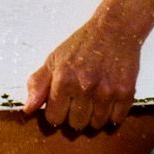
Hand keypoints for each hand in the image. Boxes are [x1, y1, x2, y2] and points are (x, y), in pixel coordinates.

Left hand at [23, 17, 141, 131]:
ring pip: (96, 125)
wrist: (115, 28)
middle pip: (75, 125)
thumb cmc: (82, 43)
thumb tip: (28, 109)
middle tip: (80, 98)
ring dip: (94, 116)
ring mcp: (106, 92)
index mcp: (64, 79)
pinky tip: (109, 99)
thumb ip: (38, 83)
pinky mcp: (125, 92)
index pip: (54, 118)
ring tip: (95, 97)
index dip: (57, 111)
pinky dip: (112, 114)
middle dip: (75, 114)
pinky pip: (116, 120)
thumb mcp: (55, 58)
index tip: (63, 102)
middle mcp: (85, 87)